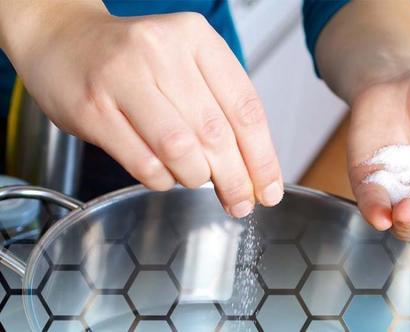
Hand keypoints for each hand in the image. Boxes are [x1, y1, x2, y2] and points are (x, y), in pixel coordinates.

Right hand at [4, 3, 282, 216]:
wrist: (62, 38)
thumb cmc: (132, 57)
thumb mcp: (185, 62)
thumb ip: (219, 106)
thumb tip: (253, 170)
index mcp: (196, 37)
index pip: (245, 108)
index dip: (262, 157)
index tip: (269, 189)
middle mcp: (161, 50)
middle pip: (216, 132)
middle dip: (235, 178)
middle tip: (241, 201)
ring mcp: (123, 78)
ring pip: (180, 149)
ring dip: (197, 178)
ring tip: (199, 183)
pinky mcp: (93, 108)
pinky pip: (142, 162)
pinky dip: (162, 180)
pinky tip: (166, 177)